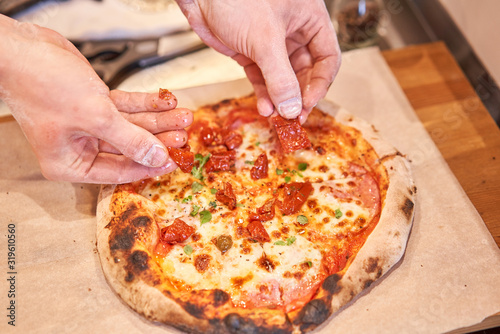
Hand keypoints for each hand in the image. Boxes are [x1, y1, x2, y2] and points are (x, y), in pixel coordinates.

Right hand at [0, 15, 191, 183]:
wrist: (23, 48)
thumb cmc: (41, 85)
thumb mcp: (94, 118)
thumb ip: (130, 139)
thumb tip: (157, 157)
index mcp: (70, 164)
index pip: (119, 171)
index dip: (148, 165)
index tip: (173, 160)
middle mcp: (79, 147)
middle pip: (129, 147)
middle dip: (158, 139)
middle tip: (183, 135)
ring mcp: (88, 125)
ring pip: (131, 126)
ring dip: (157, 120)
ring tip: (183, 116)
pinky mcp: (95, 104)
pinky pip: (126, 108)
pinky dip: (145, 103)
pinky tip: (166, 101)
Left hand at [176, 0, 340, 121]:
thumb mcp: (265, 39)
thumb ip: (280, 77)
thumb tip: (292, 108)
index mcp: (309, 20)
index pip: (327, 57)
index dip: (321, 83)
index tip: (308, 103)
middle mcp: (294, 32)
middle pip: (307, 72)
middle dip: (300, 96)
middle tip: (294, 117)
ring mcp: (271, 44)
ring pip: (283, 79)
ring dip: (281, 99)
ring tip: (277, 118)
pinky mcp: (251, 53)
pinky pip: (263, 79)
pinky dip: (264, 94)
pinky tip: (264, 108)